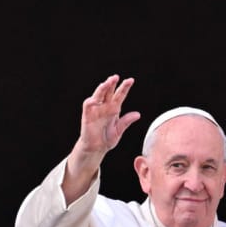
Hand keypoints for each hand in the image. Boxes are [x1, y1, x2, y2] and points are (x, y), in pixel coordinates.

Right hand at [64, 74, 139, 201]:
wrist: (96, 149)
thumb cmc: (107, 139)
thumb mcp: (119, 130)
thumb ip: (126, 122)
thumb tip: (138, 114)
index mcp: (114, 109)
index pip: (120, 95)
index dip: (124, 88)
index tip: (131, 80)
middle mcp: (105, 107)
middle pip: (109, 92)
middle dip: (112, 84)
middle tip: (116, 77)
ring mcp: (96, 110)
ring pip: (99, 95)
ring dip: (102, 88)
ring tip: (107, 82)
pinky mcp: (87, 115)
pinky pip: (88, 105)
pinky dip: (91, 101)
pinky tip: (95, 98)